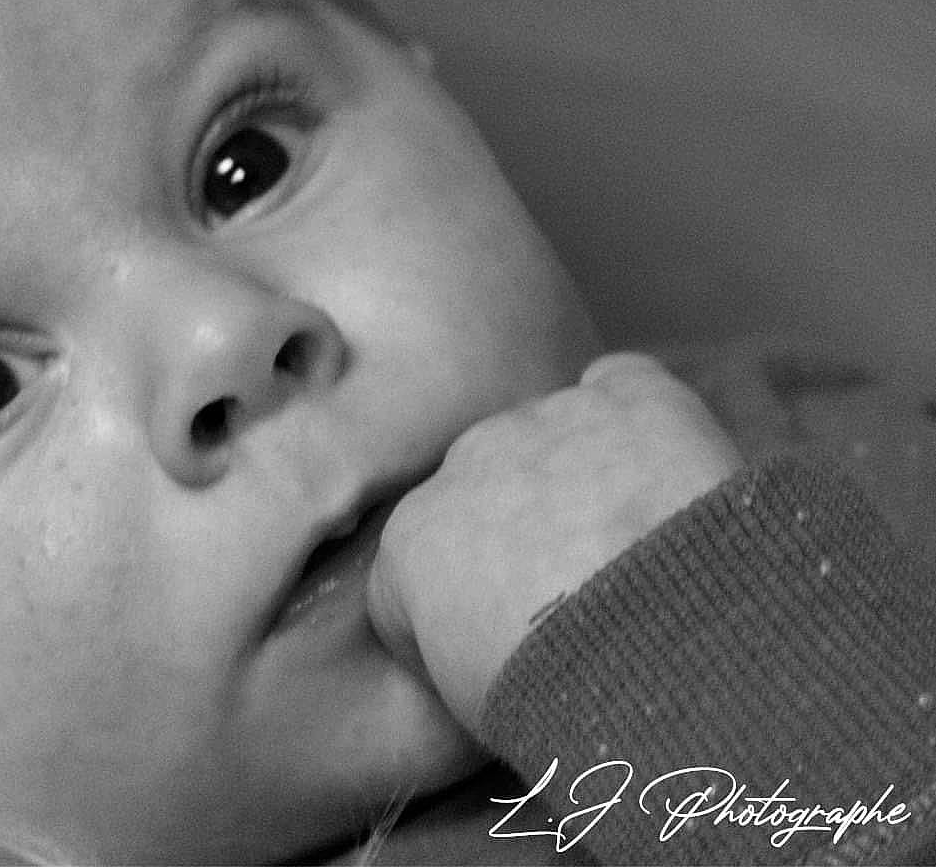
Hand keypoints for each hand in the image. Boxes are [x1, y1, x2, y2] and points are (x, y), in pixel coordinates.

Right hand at [367, 351, 741, 732]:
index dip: (463, 593)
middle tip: (577, 584)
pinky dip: (637, 415)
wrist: (668, 653)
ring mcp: (547, 422)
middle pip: (483, 483)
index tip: (502, 630)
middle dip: (519, 522)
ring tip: (636, 536)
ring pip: (553, 431)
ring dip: (581, 472)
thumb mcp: (466, 693)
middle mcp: (464, 463)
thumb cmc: (561, 696)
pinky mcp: (630, 397)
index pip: (422, 556)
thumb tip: (476, 629)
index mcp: (412, 540)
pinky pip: (621, 383)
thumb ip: (448, 637)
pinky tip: (662, 465)